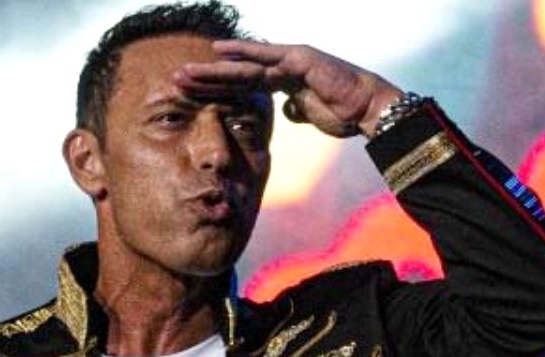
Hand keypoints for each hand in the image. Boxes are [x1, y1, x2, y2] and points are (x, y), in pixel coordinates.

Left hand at [175, 40, 402, 138]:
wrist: (368, 107)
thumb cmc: (344, 113)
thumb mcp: (311, 115)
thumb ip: (296, 109)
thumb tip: (287, 110)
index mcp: (284, 81)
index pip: (243, 85)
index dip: (217, 89)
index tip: (192, 95)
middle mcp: (283, 66)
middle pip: (236, 73)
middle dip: (206, 78)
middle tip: (176, 80)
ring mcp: (290, 60)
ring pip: (244, 66)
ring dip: (214, 70)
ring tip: (186, 72)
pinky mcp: (299, 59)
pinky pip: (265, 58)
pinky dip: (242, 54)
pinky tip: (219, 52)